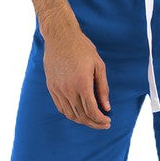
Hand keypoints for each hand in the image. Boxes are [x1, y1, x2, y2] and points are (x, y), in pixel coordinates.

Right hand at [41, 14, 110, 128]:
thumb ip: (103, 88)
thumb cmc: (82, 48)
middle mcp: (68, 89)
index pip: (92, 111)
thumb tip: (106, 107)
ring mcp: (58, 89)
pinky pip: (61, 108)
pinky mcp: (51, 87)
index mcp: (82, 83)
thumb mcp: (98, 65)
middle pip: (82, 116)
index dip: (101, 120)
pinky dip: (71, 114)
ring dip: (82, 121)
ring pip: (70, 114)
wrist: (60, 36)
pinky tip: (79, 114)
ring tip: (92, 121)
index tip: (108, 121)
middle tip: (103, 124)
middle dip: (94, 123)